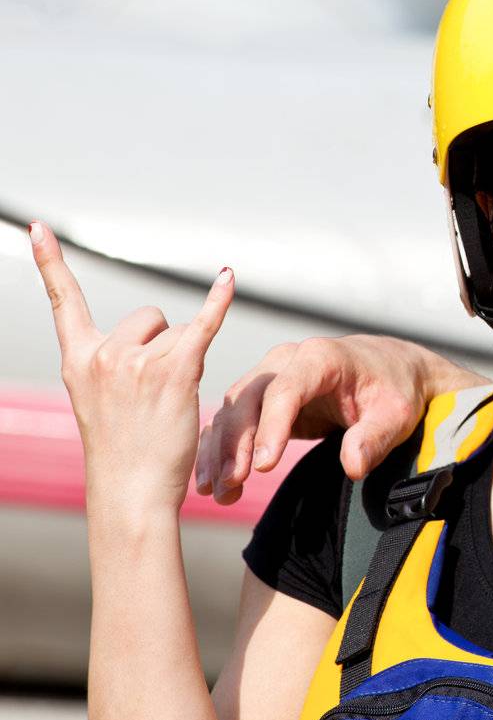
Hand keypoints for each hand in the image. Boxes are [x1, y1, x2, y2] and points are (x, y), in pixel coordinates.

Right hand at [30, 222, 232, 516]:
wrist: (131, 492)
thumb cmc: (123, 452)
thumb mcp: (99, 403)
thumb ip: (112, 364)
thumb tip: (154, 332)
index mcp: (78, 360)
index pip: (63, 302)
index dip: (50, 263)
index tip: (36, 227)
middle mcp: (102, 354)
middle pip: (150, 318)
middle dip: (163, 346)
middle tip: (155, 396)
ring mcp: (136, 362)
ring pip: (180, 333)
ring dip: (187, 360)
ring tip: (172, 404)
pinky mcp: (174, 372)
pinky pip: (202, 326)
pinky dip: (218, 302)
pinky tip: (228, 277)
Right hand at [196, 335, 477, 503]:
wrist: (391, 370)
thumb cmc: (395, 389)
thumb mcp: (396, 414)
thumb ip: (375, 438)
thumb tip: (353, 467)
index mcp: (321, 357)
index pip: (285, 390)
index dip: (271, 427)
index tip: (263, 467)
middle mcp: (287, 360)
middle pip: (248, 399)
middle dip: (235, 443)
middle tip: (230, 484)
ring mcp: (269, 375)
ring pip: (232, 409)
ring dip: (220, 450)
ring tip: (218, 492)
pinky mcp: (262, 396)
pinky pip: (232, 419)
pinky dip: (219, 449)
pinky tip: (214, 482)